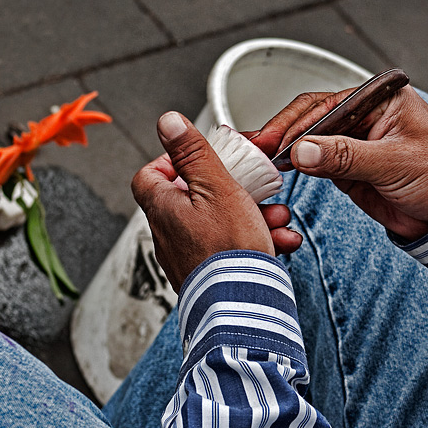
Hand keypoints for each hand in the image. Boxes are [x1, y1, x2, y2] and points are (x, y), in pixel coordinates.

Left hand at [132, 112, 301, 292]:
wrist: (241, 305)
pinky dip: (255, 241)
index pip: (149, 176)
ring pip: (220, 223)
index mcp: (163, 209)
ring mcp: (189, 257)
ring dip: (252, 215)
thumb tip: (168, 122)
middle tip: (252, 188)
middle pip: (194, 199)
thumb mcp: (215, 187)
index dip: (172, 162)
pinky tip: (278, 240)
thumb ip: (193, 153)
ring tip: (275, 217)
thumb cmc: (227, 249)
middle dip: (232, 190)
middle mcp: (170, 235)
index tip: (198, 159)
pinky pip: (231, 249)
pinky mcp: (210, 275)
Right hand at [249, 85, 427, 240]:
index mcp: (378, 100)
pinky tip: (274, 170)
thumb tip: (303, 150)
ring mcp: (349, 142)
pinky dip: (291, 166)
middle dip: (280, 134)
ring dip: (281, 150)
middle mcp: (360, 116)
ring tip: (255, 160)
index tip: (271, 141)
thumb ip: (346, 155)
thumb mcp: (393, 162)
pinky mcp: (343, 167)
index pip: (324, 104)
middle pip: (308, 118)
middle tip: (256, 150)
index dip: (293, 122)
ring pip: (305, 140)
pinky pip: (310, 162)